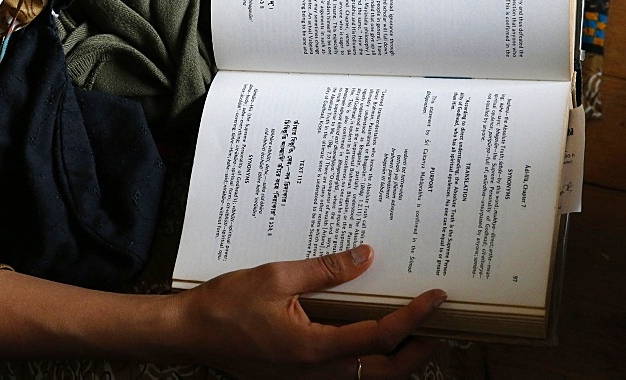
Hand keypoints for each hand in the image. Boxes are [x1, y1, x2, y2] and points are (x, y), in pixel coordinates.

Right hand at [174, 245, 445, 378]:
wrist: (189, 333)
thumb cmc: (225, 305)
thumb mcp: (276, 277)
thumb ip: (324, 270)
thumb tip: (364, 257)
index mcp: (314, 348)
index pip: (380, 337)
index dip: (414, 318)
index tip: (435, 299)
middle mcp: (316, 373)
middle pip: (383, 373)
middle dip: (416, 353)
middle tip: (436, 327)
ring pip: (364, 379)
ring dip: (392, 360)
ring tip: (409, 334)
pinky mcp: (296, 377)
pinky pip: (341, 376)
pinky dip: (363, 361)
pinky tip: (364, 337)